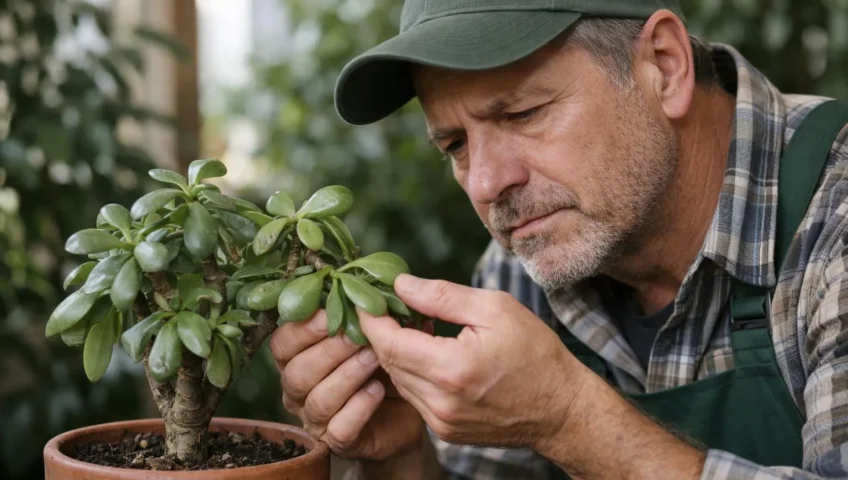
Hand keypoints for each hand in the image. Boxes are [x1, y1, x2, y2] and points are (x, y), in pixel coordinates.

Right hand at [269, 310, 426, 460]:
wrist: (407, 408)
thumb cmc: (381, 362)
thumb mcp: (374, 333)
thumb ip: (365, 313)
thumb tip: (376, 288)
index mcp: (297, 357)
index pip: (281, 344)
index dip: (301, 329)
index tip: (327, 313)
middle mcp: (299, 389)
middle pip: (297, 373)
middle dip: (328, 352)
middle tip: (357, 336)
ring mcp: (316, 418)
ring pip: (318, 400)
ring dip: (347, 376)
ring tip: (375, 359)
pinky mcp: (338, 441)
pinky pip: (339, 429)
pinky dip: (359, 408)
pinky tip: (377, 391)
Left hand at [358, 274, 590, 449]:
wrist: (561, 409)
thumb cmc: (535, 352)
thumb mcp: (495, 308)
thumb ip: (441, 296)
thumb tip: (401, 285)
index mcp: (451, 367)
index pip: (389, 342)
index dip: (372, 319)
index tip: (367, 298)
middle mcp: (440, 400)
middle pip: (388, 361)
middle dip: (383, 332)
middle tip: (391, 307)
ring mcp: (441, 421)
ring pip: (398, 380)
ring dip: (398, 353)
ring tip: (417, 328)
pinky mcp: (445, 431)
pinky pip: (414, 397)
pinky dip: (414, 373)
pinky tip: (432, 355)